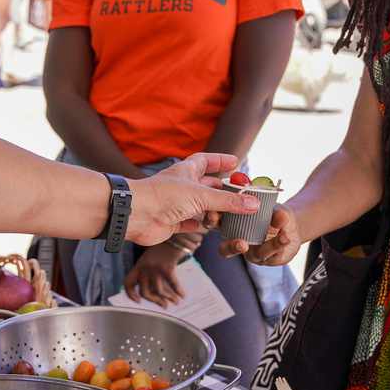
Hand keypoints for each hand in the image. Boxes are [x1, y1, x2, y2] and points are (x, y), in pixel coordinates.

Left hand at [124, 243, 183, 305]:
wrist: (174, 235)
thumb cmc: (165, 247)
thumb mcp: (151, 258)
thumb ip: (151, 271)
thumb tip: (159, 292)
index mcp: (139, 265)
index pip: (128, 283)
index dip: (131, 294)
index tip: (138, 301)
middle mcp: (144, 268)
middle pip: (145, 292)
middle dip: (155, 301)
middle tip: (164, 306)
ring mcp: (155, 268)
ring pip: (159, 291)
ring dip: (168, 298)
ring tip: (176, 301)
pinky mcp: (166, 268)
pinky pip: (172, 284)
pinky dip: (178, 291)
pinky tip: (183, 294)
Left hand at [126, 153, 258, 245]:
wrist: (136, 215)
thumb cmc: (164, 196)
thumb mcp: (201, 195)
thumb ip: (228, 201)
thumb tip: (253, 204)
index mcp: (187, 171)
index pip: (207, 161)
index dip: (221, 160)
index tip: (235, 162)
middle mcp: (182, 186)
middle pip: (208, 186)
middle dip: (224, 191)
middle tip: (242, 197)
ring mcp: (177, 204)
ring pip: (201, 207)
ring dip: (214, 212)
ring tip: (229, 217)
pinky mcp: (172, 222)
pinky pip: (190, 223)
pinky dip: (199, 226)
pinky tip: (208, 228)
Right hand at [220, 205, 301, 265]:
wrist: (289, 226)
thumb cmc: (272, 213)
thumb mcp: (273, 207)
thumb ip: (275, 212)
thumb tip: (280, 216)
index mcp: (230, 226)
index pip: (215, 225)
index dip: (212, 221)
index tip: (214, 215)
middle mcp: (238, 242)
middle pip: (226, 250)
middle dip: (231, 247)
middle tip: (241, 244)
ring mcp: (252, 253)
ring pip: (256, 254)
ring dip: (269, 245)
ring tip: (282, 237)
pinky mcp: (267, 259)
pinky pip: (272, 255)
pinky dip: (280, 245)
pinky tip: (286, 237)